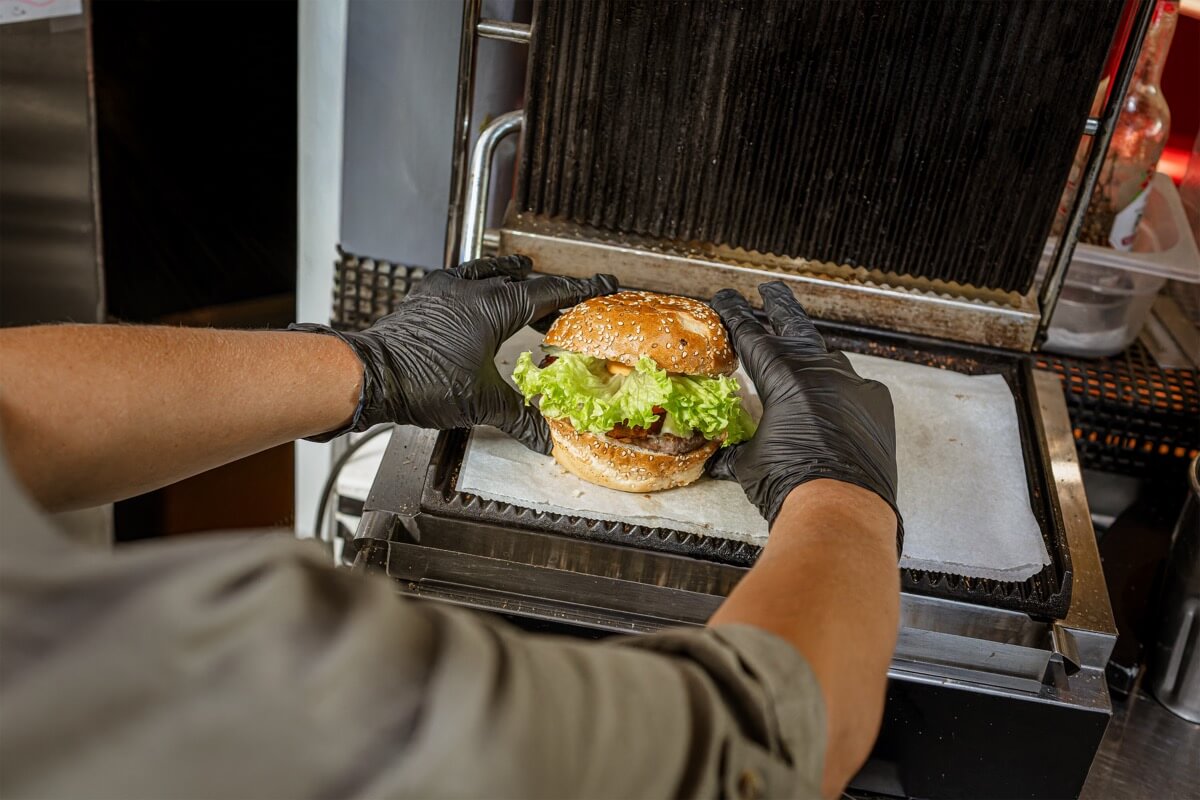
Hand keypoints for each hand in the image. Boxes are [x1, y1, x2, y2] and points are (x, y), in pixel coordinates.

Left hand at [291, 255, 617, 451]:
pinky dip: (475, 281)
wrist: (372, 375)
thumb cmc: (424, 382)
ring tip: (520, 271)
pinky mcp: (423, 298)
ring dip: (507, 272)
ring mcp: (443, 290)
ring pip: (486, 271)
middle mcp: (471, 289)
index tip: (602, 284)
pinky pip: (458, 278)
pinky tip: (471, 290)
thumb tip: (546, 439)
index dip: (579, 290)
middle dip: (545, 287)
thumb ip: (520, 418)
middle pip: (519, 280)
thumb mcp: (482, 404)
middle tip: (565, 294)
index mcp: (494, 307)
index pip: (548, 293)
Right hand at [708, 282, 901, 551]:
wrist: (843, 510)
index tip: (727, 297)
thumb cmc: (789, 485)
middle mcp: (821, 372)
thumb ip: (737, 450)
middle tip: (770, 289)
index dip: (736, 314)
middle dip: (780, 305)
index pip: (752, 335)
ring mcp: (853, 386)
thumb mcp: (749, 465)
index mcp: (783, 378)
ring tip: (802, 354)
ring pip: (828, 359)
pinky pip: (854, 389)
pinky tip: (833, 405)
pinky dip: (840, 393)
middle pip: (796, 326)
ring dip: (812, 356)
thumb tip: (718, 459)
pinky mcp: (876, 406)